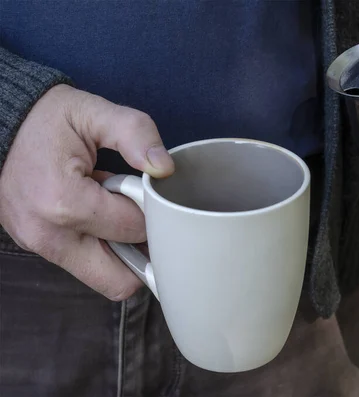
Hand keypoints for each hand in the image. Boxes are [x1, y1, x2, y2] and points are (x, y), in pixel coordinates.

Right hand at [0, 84, 173, 299]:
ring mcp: (38, 244)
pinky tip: (100, 214)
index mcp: (64, 203)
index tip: (147, 191)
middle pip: (120, 280)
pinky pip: (83, 263)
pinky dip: (101, 247)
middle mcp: (48, 235)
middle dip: (144, 253)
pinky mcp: (36, 245)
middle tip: (145, 217)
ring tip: (119, 212)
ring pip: (103, 277)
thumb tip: (164, 168)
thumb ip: (135, 133)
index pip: (134, 230)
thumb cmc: (45, 118)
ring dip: (123, 252)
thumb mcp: (93, 113)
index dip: (153, 211)